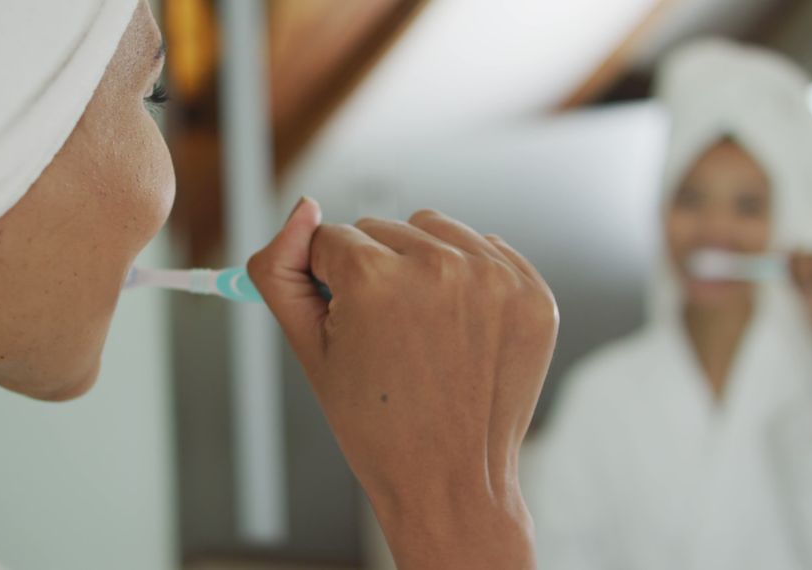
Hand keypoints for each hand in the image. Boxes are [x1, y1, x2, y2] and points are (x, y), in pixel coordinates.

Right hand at [249, 198, 557, 568]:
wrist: (451, 479)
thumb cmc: (374, 422)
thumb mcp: (307, 348)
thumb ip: (280, 269)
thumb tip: (304, 207)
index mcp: (376, 280)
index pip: (330, 240)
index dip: (330, 287)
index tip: (350, 331)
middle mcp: (440, 267)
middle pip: (380, 228)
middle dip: (374, 272)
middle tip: (388, 339)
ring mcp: (495, 278)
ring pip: (431, 228)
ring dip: (419, 264)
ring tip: (422, 329)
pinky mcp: (532, 292)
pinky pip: (483, 248)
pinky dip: (467, 276)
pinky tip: (460, 327)